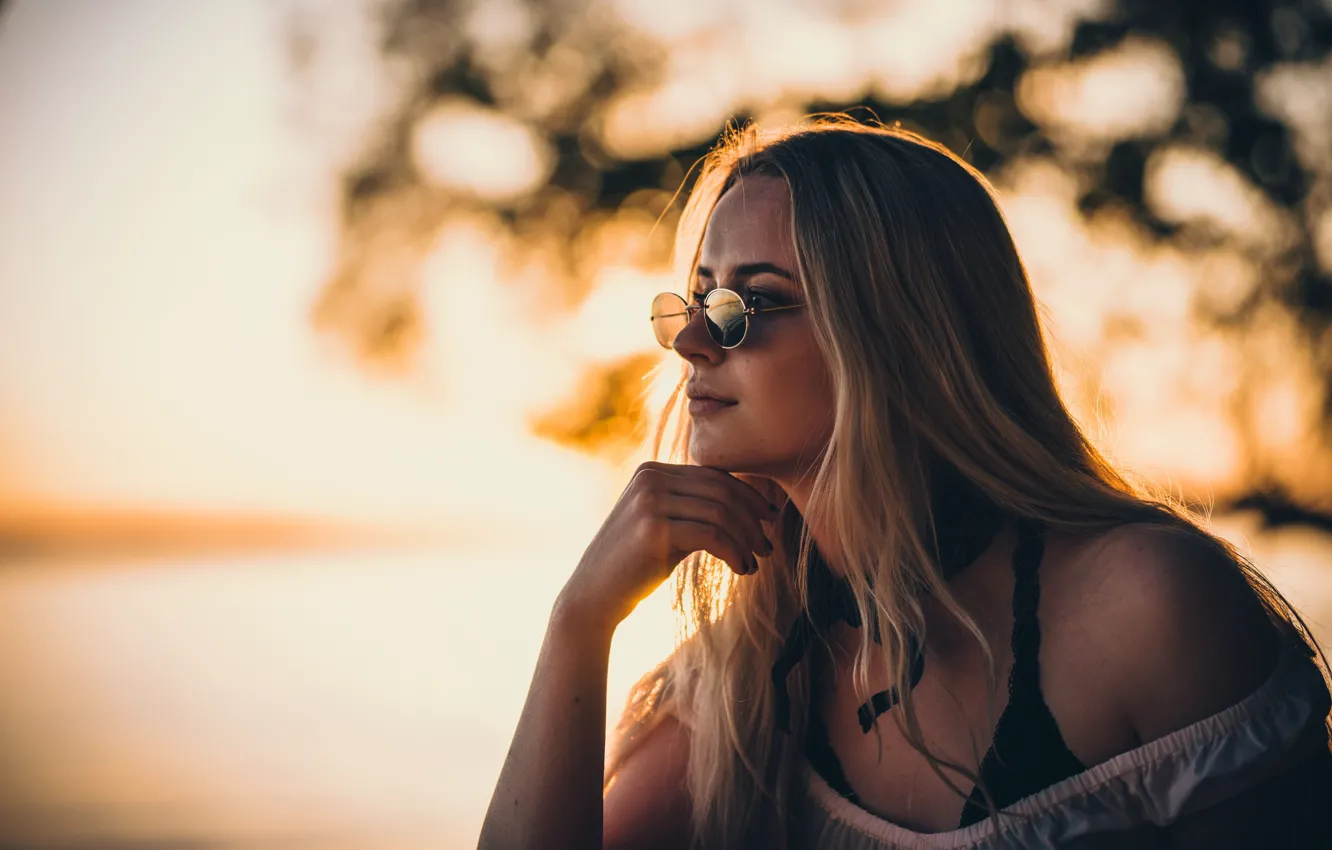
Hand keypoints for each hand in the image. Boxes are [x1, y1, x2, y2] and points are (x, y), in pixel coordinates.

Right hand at [556, 462, 780, 633]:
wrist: (594, 596)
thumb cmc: (635, 566)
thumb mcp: (666, 526)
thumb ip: (694, 508)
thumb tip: (748, 505)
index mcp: (651, 471)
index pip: (715, 475)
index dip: (748, 496)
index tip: (769, 520)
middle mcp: (649, 477)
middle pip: (722, 490)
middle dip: (752, 519)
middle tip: (768, 547)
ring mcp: (649, 500)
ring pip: (721, 512)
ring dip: (746, 540)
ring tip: (755, 562)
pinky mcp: (653, 528)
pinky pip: (712, 535)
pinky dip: (734, 552)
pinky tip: (742, 569)